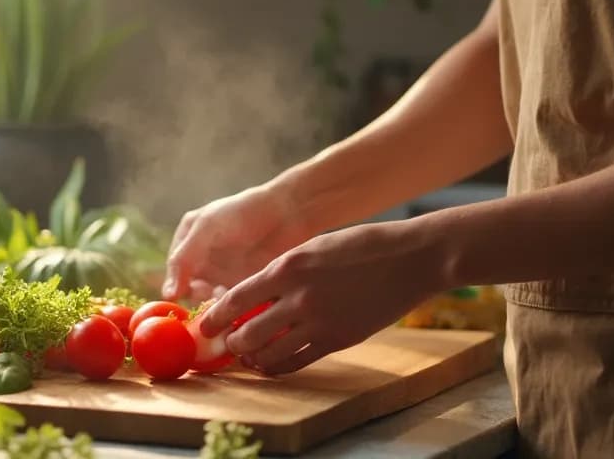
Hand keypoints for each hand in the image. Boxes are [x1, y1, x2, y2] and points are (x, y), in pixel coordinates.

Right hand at [163, 182, 315, 303]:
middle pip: (193, 292)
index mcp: (188, 242)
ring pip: (212, 301)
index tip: (188, 296)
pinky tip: (244, 300)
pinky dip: (236, 307)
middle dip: (202, 298)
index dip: (179, 288)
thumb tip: (168, 295)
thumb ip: (183, 259)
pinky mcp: (245, 285)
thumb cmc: (243, 212)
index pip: (175, 274)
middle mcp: (203, 261)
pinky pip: (234, 304)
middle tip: (214, 295)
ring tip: (231, 295)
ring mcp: (225, 274)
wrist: (289, 211)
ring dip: (218, 304)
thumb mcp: (206, 228)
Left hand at [197, 220, 445, 374]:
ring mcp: (319, 321)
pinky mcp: (338, 340)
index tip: (204, 327)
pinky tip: (272, 365)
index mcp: (288, 266)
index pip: (237, 298)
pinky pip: (298, 362)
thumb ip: (283, 271)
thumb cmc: (361, 246)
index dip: (215, 317)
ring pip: (270, 353)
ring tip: (247, 357)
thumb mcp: (313, 247)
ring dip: (253, 358)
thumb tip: (254, 294)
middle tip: (226, 345)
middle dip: (232, 343)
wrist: (410, 259)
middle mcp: (299, 297)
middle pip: (248, 332)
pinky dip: (279, 367)